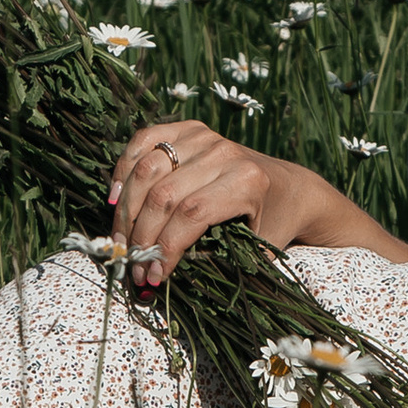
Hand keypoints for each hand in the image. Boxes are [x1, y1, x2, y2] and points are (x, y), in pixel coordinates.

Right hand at [105, 117, 326, 287]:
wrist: (291, 187)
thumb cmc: (273, 224)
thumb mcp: (257, 250)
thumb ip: (218, 263)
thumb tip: (160, 279)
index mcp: (246, 182)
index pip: (190, 215)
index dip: (165, 248)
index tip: (153, 276)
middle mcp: (224, 154)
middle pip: (163, 194)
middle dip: (141, 236)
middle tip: (132, 265)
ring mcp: (205, 137)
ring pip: (147, 170)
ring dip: (126, 210)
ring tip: (122, 241)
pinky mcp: (189, 129)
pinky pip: (144, 141)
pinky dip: (124, 168)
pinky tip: (116, 198)